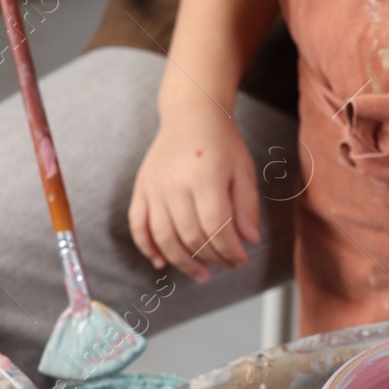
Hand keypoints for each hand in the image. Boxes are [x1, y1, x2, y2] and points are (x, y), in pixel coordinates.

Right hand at [129, 114, 261, 282]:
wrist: (190, 115)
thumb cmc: (221, 143)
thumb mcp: (243, 170)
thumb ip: (246, 206)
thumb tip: (249, 240)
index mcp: (204, 177)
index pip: (216, 227)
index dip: (229, 250)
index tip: (241, 260)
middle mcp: (174, 184)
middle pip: (191, 236)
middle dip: (212, 258)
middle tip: (226, 266)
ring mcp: (154, 187)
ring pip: (164, 237)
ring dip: (182, 262)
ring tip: (200, 274)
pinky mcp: (141, 188)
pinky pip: (138, 225)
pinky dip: (147, 247)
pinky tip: (161, 263)